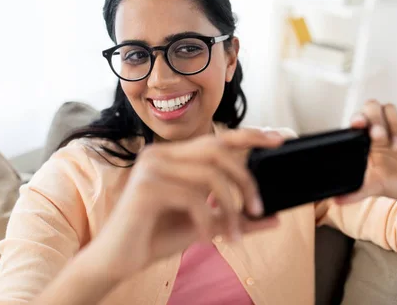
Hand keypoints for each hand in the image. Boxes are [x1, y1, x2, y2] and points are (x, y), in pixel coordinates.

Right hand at [88, 129, 283, 282]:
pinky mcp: (146, 187)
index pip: (217, 139)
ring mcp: (152, 168)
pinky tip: (207, 240)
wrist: (117, 260)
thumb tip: (274, 218)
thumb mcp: (206, 225)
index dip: (251, 135)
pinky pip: (193, 198)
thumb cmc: (157, 237)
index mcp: (173, 156)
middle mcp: (160, 154)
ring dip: (231, 208)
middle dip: (245, 180)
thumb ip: (236, 218)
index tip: (279, 138)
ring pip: (210, 176)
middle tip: (258, 207)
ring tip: (235, 234)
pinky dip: (207, 221)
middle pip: (218, 152)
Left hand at [336, 100, 396, 205]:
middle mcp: (382, 129)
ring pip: (390, 109)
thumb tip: (336, 201)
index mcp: (368, 140)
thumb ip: (357, 192)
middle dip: (374, 119)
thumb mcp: (376, 187)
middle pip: (372, 106)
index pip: (359, 119)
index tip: (357, 125)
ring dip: (393, 126)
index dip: (357, 118)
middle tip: (379, 137)